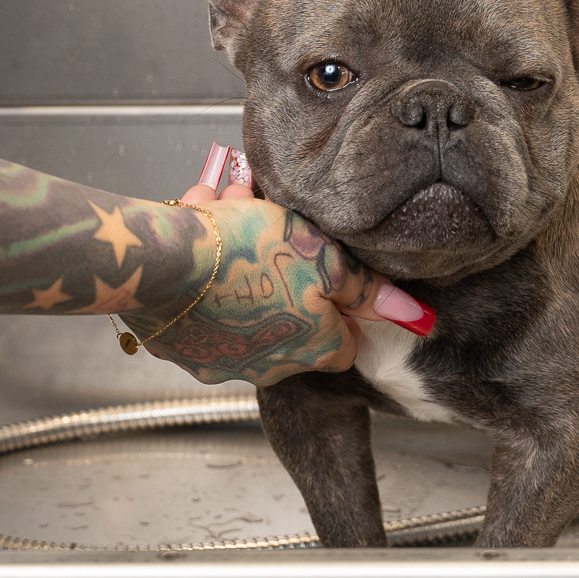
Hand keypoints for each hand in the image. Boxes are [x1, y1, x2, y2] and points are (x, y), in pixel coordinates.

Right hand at [128, 157, 428, 387]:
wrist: (161, 262)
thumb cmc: (249, 255)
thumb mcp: (323, 256)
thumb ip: (369, 289)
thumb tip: (417, 318)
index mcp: (312, 350)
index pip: (343, 338)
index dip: (336, 300)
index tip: (320, 265)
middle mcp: (268, 369)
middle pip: (290, 316)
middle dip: (283, 270)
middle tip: (269, 221)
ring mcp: (220, 362)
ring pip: (242, 305)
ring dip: (241, 260)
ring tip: (229, 209)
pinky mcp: (179, 348)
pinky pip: (200, 307)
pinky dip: (203, 272)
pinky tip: (201, 230)